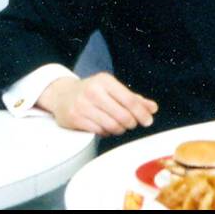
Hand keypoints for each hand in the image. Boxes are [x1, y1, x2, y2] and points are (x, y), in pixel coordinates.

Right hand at [40, 73, 157, 135]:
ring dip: (118, 129)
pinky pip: (99, 131)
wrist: (61, 95)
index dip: (142, 113)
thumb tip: (152, 108)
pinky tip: (103, 127)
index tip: (148, 121)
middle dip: (130, 123)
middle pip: (123, 115)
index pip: (130, 100)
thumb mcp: (112, 89)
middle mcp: (93, 91)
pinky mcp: (75, 118)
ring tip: (116, 125)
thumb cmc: (91, 92)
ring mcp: (82, 105)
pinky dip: (105, 132)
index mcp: (105, 81)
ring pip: (112, 125)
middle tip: (130, 123)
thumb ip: (133, 98)